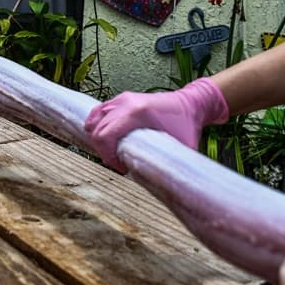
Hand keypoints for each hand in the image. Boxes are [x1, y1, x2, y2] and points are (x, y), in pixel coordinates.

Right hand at [83, 77, 228, 171]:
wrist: (191, 103)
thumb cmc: (186, 124)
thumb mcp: (180, 147)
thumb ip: (169, 165)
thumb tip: (161, 186)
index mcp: (136, 112)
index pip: (104, 135)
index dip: (107, 156)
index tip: (121, 167)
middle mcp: (124, 103)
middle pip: (96, 130)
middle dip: (103, 151)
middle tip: (118, 164)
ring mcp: (121, 99)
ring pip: (94, 120)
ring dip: (98, 140)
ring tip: (113, 152)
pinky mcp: (120, 99)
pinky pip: (98, 113)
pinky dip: (98, 128)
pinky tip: (108, 140)